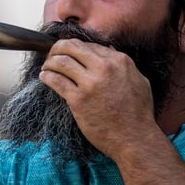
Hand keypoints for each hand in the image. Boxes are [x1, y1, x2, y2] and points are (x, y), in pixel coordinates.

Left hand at [39, 39, 158, 158]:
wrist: (135, 139)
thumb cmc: (138, 113)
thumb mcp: (140, 81)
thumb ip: (124, 65)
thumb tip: (109, 50)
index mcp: (120, 61)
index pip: (88, 45)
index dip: (74, 47)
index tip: (67, 52)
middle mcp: (104, 68)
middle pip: (71, 47)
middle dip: (57, 48)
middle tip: (51, 55)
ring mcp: (90, 83)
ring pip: (60, 61)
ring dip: (49, 62)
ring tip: (46, 67)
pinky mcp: (78, 99)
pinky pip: (55, 80)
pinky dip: (46, 76)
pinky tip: (44, 77)